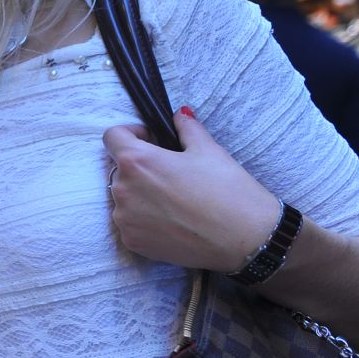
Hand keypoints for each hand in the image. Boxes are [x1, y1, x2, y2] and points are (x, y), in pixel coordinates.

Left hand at [104, 108, 282, 271]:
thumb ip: (186, 128)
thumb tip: (179, 115)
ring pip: (125, 197)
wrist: (246, 239)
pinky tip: (173, 220)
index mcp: (136, 161)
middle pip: (120, 168)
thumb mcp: (209, 150)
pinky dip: (145, 219)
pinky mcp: (132, 241)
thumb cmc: (228, 191)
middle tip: (172, 172)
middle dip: (140, 166)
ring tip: (176, 199)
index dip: (131, 134)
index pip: (112, 137)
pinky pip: (131, 222)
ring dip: (142, 193)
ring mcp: (125, 219)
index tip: (151, 140)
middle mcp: (122, 190)